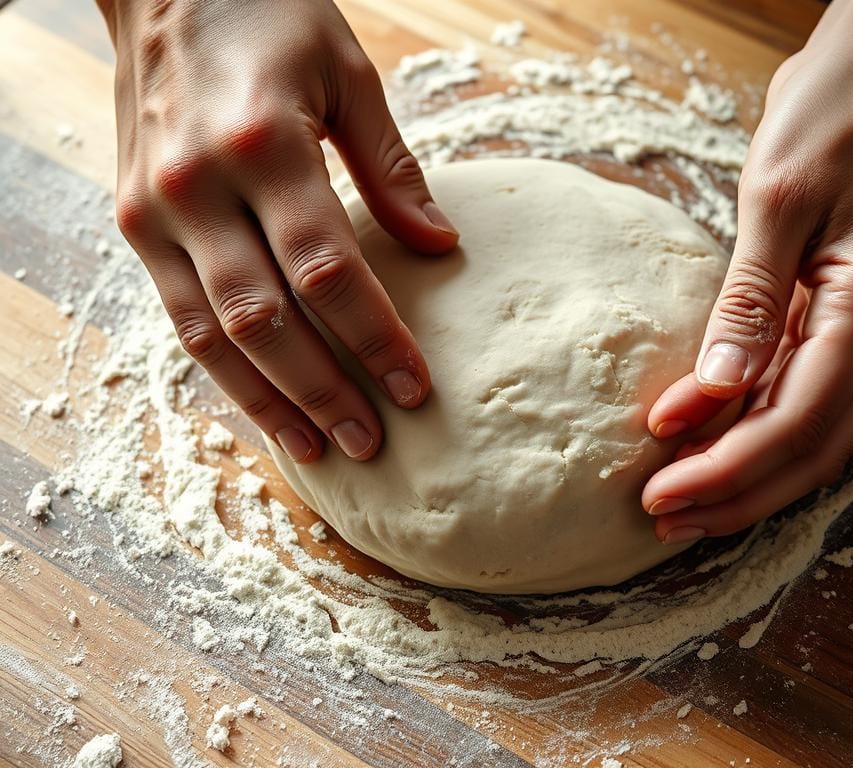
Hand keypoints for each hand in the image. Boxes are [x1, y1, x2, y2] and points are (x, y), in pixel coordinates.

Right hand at [98, 0, 458, 462]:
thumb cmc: (269, 18)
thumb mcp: (347, 75)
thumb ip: (392, 168)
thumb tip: (439, 247)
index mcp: (261, 143)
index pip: (327, 271)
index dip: (374, 338)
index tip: (415, 386)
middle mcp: (195, 186)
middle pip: (265, 320)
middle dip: (324, 391)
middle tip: (373, 442)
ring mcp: (153, 211)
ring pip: (210, 336)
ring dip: (269, 401)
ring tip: (321, 448)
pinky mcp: (133, 224)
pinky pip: (179, 317)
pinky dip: (225, 371)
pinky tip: (267, 404)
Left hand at [642, 0, 852, 542]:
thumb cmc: (841, 110)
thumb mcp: (779, 199)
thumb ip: (747, 302)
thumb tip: (710, 392)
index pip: (796, 421)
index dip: (726, 467)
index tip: (658, 489)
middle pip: (812, 447)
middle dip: (735, 491)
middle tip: (662, 517)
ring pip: (817, 432)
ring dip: (749, 472)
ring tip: (682, 501)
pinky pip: (814, 394)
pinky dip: (763, 429)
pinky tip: (718, 445)